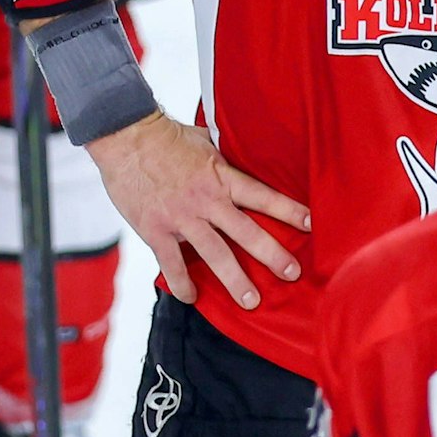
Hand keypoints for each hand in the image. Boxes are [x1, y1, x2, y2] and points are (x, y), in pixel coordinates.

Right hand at [85, 111, 310, 308]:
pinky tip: (193, 298)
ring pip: (215, 255)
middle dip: (272, 255)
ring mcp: (181, 218)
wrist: (125, 138)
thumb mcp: (205, 140)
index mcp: (221, 177)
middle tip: (291, 273)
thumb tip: (246, 151)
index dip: (288, 210)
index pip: (262, 196)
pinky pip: (173, 264)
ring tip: (251, 301)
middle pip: (246, 232)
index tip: (311, 224)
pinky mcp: (155, 231)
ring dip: (235, 280)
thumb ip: (225, 156)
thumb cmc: (166, 136)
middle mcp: (206, 200)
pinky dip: (183, 283)